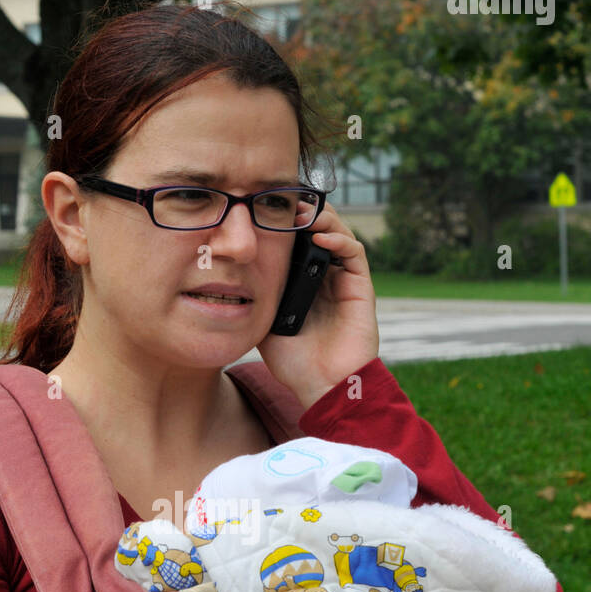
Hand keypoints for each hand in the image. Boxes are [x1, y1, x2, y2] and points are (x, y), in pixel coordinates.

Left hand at [257, 201, 379, 411]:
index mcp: (302, 281)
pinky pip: (355, 253)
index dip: (285, 222)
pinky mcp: (361, 288)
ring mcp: (345, 280)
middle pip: (319, 229)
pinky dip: (339, 239)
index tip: (265, 210)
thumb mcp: (263, 323)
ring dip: (321, 218)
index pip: (297, 240)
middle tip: (282, 204)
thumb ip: (255, 297)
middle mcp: (325, 276)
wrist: (322, 387)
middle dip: (303, 212)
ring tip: (300, 215)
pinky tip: (319, 238)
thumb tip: (229, 273)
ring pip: (338, 233)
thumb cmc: (294, 362)